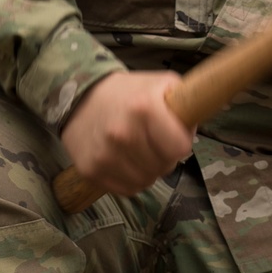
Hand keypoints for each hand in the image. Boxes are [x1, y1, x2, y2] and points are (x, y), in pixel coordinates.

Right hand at [60, 71, 193, 196]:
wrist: (80, 98)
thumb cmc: (127, 93)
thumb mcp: (161, 84)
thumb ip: (184, 104)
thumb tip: (191, 133)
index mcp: (144, 108)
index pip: (180, 148)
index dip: (180, 143)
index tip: (173, 135)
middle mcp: (122, 133)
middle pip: (164, 167)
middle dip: (164, 157)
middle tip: (153, 142)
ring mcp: (105, 154)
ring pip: (146, 181)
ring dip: (148, 170)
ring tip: (138, 150)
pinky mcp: (91, 170)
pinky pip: (126, 188)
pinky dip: (130, 178)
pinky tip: (124, 160)